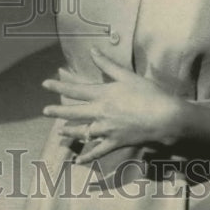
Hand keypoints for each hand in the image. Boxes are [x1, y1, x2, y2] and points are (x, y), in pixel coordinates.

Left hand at [42, 49, 183, 164]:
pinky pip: (99, 150)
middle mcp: (101, 112)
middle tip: (44, 111)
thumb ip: (107, 64)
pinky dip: (88, 156)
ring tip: (59, 132)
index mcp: (103, 94)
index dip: (59, 86)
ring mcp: (107, 129)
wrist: (165, 117)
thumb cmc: (148, 93)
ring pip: (83, 131)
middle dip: (58, 111)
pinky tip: (79, 160)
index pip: (75, 89)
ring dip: (70, 132)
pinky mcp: (116, 142)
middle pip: (74, 112)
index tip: (46, 84)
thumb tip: (92, 50)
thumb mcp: (127, 75)